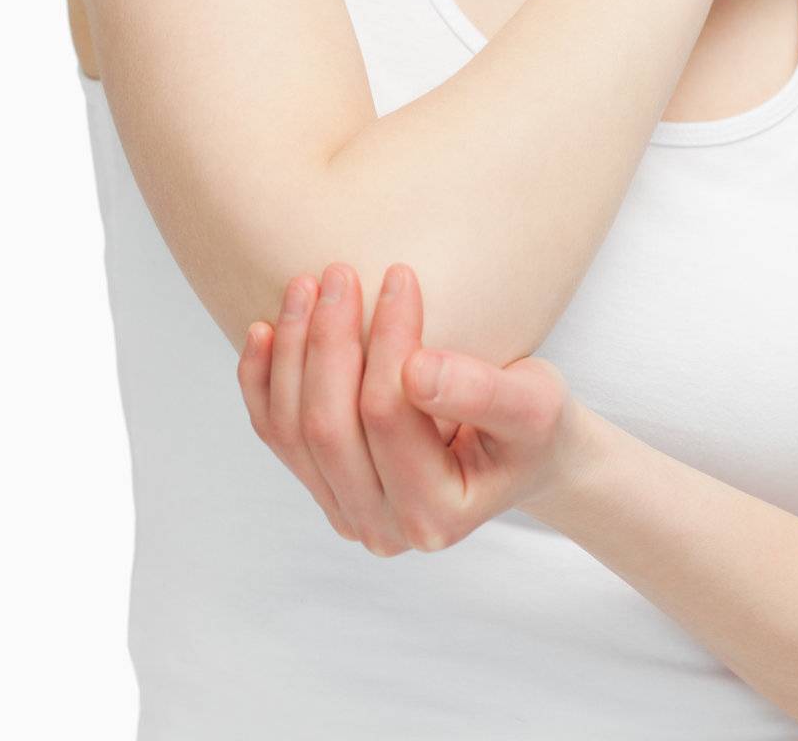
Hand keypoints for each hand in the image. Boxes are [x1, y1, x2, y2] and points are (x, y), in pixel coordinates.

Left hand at [236, 261, 592, 555]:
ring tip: (304, 284)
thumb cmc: (535, 426)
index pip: (389, 415)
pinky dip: (262, 382)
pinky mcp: (325, 487)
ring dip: (292, 351)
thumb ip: (481, 393)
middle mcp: (382, 527)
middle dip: (328, 340)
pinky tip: (262, 331)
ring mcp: (346, 511)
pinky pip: (276, 435)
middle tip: (339, 270)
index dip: (387, 341)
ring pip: (293, 431)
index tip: (399, 273)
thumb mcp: (534, 406)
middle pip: (330, 427)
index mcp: (435, 515)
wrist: (524, 453)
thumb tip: (415, 370)